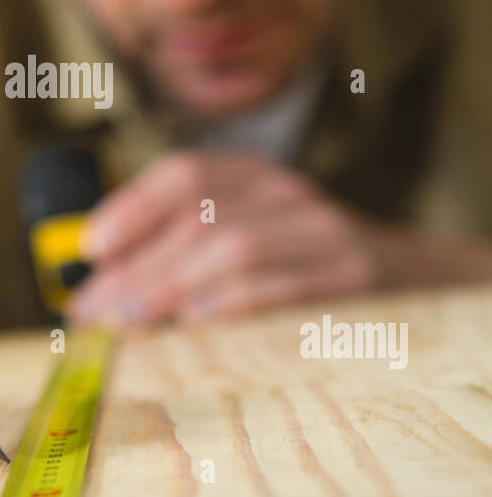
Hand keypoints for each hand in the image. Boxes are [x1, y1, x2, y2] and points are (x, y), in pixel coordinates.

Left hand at [67, 150, 390, 324]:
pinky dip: (235, 302)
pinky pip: (285, 284)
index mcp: (250, 175)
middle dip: (137, 269)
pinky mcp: (352, 273)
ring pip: (235, 245)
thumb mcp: (241, 239)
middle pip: (197, 218)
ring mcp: (322, 229)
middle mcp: (284, 191)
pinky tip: (197, 323)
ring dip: (173, 286)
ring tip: (131, 322)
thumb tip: (94, 295)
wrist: (406, 279)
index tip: (91, 249)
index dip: (132, 207)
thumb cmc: (296, 269)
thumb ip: (175, 254)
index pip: (184, 174)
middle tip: (95, 314)